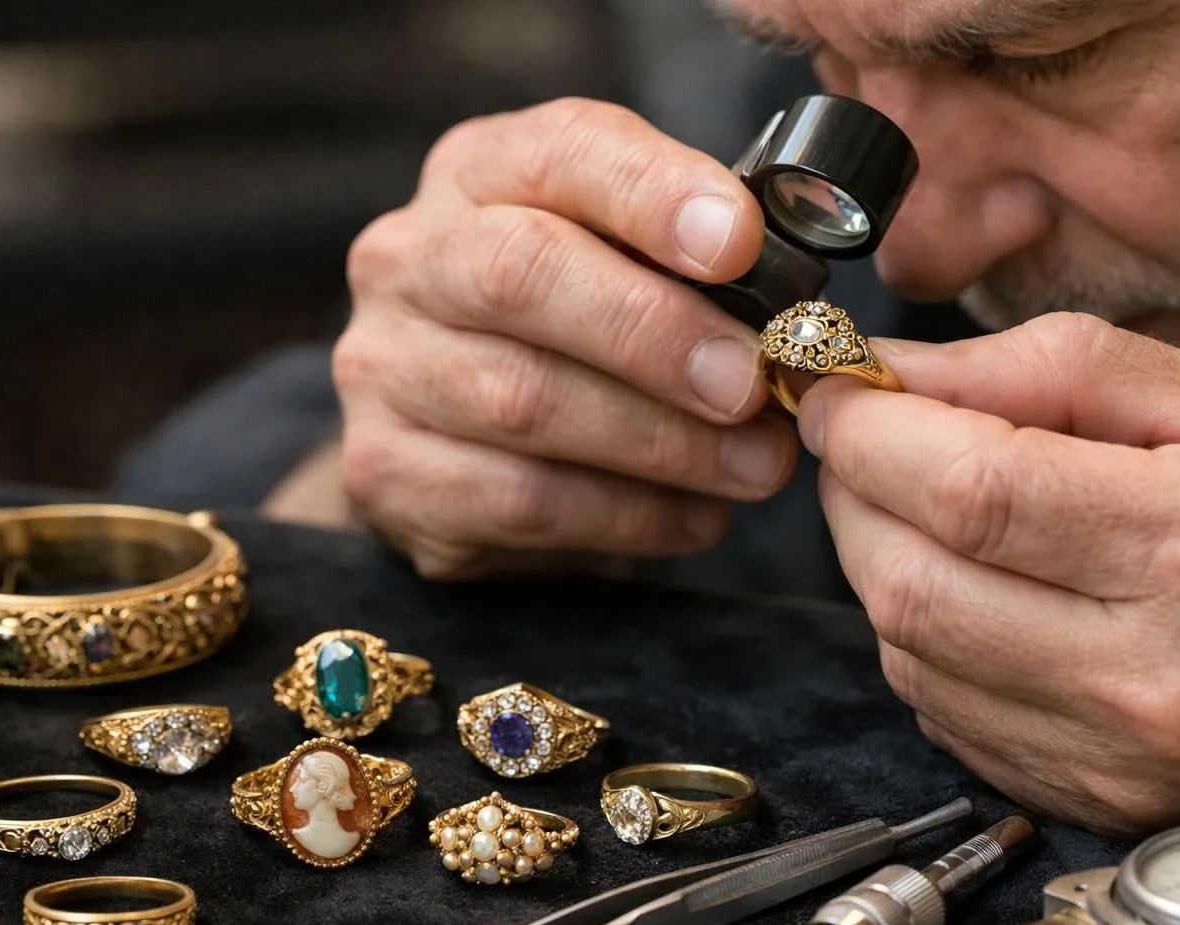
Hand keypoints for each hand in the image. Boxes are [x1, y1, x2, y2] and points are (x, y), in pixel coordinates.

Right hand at [332, 98, 797, 577]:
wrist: (458, 435)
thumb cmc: (577, 329)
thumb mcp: (624, 259)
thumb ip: (694, 260)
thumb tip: (795, 309)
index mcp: (480, 173)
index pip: (561, 151)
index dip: (654, 193)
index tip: (741, 242)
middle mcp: (410, 258)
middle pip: (521, 273)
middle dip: (655, 332)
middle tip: (753, 384)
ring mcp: (383, 367)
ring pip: (523, 401)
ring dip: (662, 443)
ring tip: (757, 466)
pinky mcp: (387, 472)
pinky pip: (519, 501)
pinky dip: (628, 517)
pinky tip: (698, 519)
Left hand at [801, 312, 1179, 852]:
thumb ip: (1060, 369)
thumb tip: (903, 373)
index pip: (970, 489)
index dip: (870, 433)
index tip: (839, 392)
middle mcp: (1149, 676)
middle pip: (912, 582)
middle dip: (853, 496)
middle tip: (864, 442)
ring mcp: (1116, 759)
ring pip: (909, 655)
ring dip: (878, 566)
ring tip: (918, 507)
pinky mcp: (1092, 801)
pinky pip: (943, 715)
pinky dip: (922, 640)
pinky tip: (965, 589)